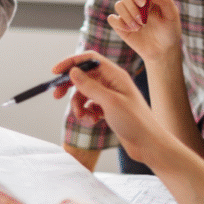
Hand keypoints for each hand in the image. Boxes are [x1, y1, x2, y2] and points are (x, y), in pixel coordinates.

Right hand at [51, 52, 163, 167]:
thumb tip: (73, 71)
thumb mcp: (109, 102)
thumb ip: (90, 86)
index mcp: (115, 75)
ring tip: (83, 117)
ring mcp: (110, 96)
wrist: (147, 144)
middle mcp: (112, 82)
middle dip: (70, 86)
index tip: (55, 72)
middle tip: (56, 96)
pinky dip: (87, 113)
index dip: (71, 62)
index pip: (89, 59)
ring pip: (85, 94)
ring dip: (78, 105)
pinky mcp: (109, 109)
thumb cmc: (135, 122)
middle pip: (84, 76)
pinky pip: (90, 106)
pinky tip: (93, 121)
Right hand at [107, 0, 182, 62]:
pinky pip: (112, 19)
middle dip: (133, 8)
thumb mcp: (172, 15)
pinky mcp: (120, 26)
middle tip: (143, 21)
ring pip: (118, 6)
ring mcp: (127, 14)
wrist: (162, 50)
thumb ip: (165, 0)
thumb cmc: (170, 31)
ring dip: (128, 17)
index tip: (143, 3)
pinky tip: (131, 31)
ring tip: (139, 28)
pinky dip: (120, 24)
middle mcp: (135, 4)